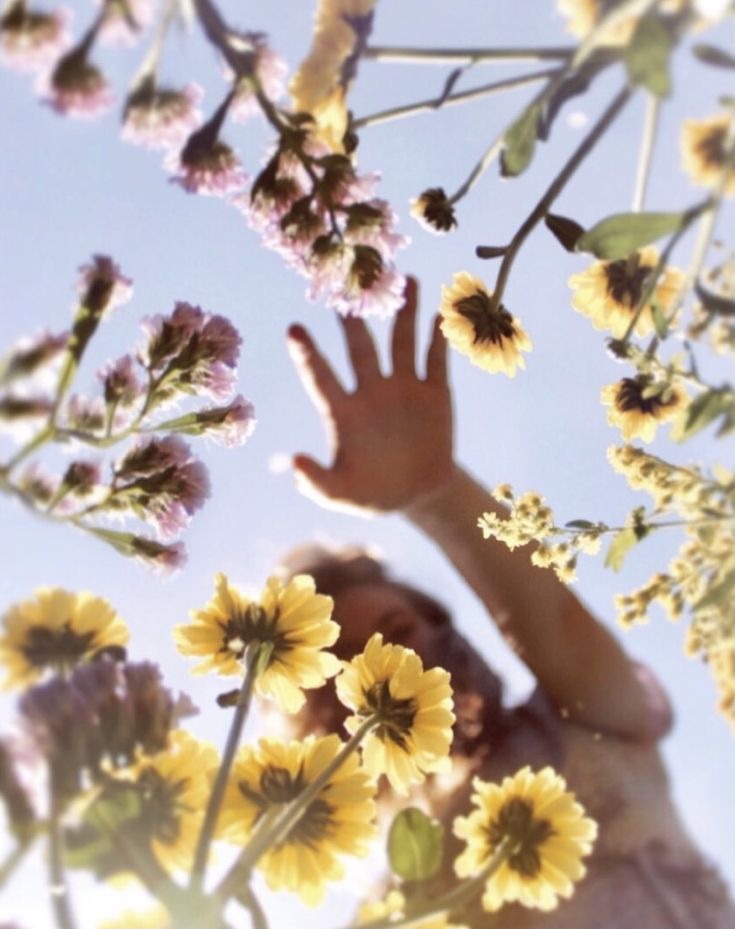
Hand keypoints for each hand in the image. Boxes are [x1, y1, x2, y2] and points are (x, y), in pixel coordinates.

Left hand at [287, 277, 453, 512]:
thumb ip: (317, 482)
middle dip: (353, 321)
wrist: (418, 494)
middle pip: (360, 349)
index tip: (294, 328)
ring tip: (406, 281)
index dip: (308, 354)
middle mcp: (371, 391)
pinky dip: (438, 339)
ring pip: (401, 344)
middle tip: (347, 286)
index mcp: (343, 412)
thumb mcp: (341, 493)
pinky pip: (435, 361)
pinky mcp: (434, 394)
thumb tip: (294, 463)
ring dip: (404, 314)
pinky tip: (441, 315)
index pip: (321, 377)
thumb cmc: (372, 492)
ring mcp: (403, 389)